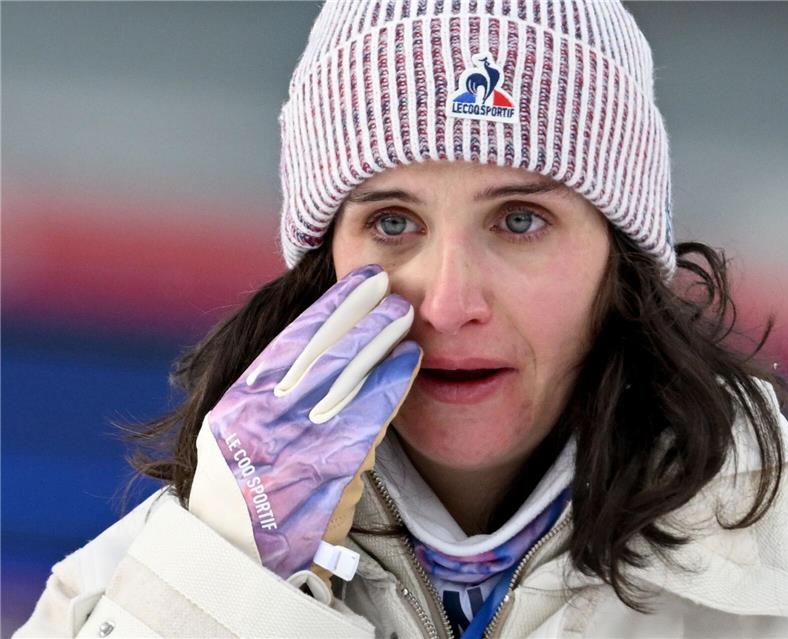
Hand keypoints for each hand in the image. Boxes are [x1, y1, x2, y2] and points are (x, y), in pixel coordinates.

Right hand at [189, 264, 420, 578]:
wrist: (239, 557)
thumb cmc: (246, 488)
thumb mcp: (242, 433)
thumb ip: (278, 392)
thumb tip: (334, 348)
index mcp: (239, 405)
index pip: (292, 342)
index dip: (331, 307)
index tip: (360, 281)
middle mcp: (263, 421)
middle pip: (322, 354)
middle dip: (360, 316)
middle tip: (391, 289)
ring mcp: (295, 448)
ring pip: (346, 380)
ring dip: (379, 343)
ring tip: (405, 315)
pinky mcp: (326, 475)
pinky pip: (366, 421)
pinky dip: (390, 386)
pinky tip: (411, 361)